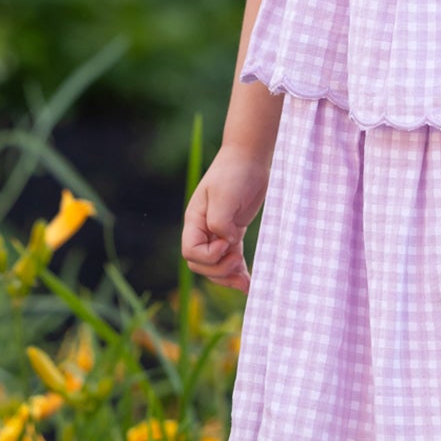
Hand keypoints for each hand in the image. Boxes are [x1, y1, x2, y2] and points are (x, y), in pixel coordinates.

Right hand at [181, 146, 270, 293]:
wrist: (249, 158)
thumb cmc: (234, 174)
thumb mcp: (225, 196)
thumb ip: (221, 223)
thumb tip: (228, 243)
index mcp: (194, 220)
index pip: (190, 252)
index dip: (208, 255)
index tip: (227, 242)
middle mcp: (203, 229)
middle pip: (201, 264)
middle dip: (219, 269)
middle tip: (239, 261)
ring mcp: (217, 232)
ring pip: (216, 266)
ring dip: (229, 276)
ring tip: (247, 282)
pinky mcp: (234, 232)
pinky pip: (231, 258)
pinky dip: (239, 271)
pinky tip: (249, 282)